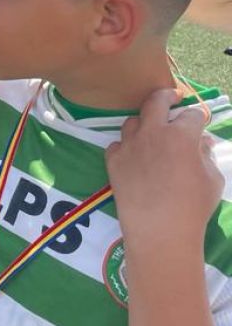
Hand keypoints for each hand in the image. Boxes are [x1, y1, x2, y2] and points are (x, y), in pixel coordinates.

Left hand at [107, 87, 222, 252]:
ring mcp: (129, 145)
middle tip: (172, 96)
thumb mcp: (212, 179)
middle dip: (166, 95)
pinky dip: (126, 146)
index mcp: (180, 134)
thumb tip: (202, 142)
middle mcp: (152, 133)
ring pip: (133, 121)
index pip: (191, 115)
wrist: (159, 229)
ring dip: (144, 124)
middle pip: (155, 102)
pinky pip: (118, 144)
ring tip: (151, 131)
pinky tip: (134, 155)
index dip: (198, 117)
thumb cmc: (193, 206)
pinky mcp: (113, 160)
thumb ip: (206, 154)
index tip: (199, 120)